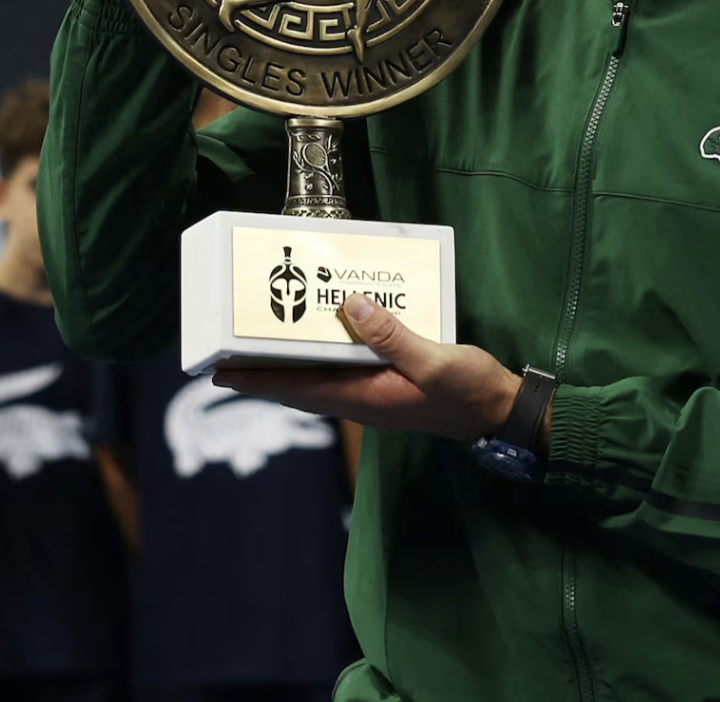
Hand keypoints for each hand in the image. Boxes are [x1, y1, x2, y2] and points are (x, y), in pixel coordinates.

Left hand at [212, 293, 521, 441]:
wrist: (498, 412)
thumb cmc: (468, 392)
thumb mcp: (434, 361)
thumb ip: (393, 336)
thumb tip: (351, 306)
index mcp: (365, 398)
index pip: (298, 389)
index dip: (258, 381)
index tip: (221, 373)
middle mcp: (361, 399)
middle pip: (299, 386)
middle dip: (262, 373)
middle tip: (226, 354)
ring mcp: (373, 393)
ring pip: (319, 378)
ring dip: (289, 363)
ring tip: (262, 341)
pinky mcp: (386, 384)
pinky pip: (343, 369)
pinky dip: (323, 354)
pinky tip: (323, 334)